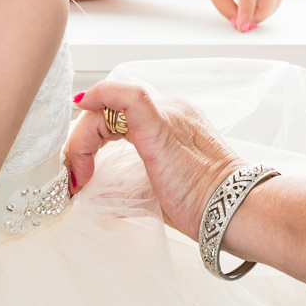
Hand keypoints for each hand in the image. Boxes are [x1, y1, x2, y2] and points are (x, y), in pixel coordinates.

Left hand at [70, 77, 242, 238]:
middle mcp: (171, 110)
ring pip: (108, 108)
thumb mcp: (154, 192)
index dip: (90, 143)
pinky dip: (101, 96)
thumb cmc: (201, 206)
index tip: (81, 176)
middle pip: (108, 113)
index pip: (117, 119)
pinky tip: (81, 106)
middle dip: (82, 144)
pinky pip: (128, 97)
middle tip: (74, 179)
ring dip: (82, 141)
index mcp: (172, 123)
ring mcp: (168, 113)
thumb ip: (125, 185)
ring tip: (78, 176)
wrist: (231, 209)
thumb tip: (91, 197)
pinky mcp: (161, 124)